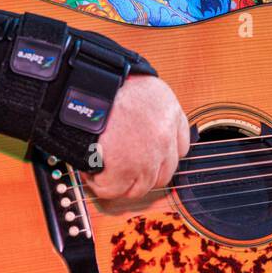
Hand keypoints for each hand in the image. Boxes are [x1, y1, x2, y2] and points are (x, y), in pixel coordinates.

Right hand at [83, 74, 189, 200]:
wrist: (93, 86)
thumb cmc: (112, 83)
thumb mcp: (146, 87)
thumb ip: (154, 109)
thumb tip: (145, 127)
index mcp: (171, 114)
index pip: (181, 148)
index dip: (162, 155)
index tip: (148, 156)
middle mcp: (164, 139)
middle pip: (163, 174)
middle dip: (143, 175)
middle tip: (122, 167)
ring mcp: (147, 158)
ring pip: (140, 188)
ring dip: (120, 183)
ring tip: (102, 169)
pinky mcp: (123, 169)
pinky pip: (112, 189)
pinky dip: (99, 185)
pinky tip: (91, 171)